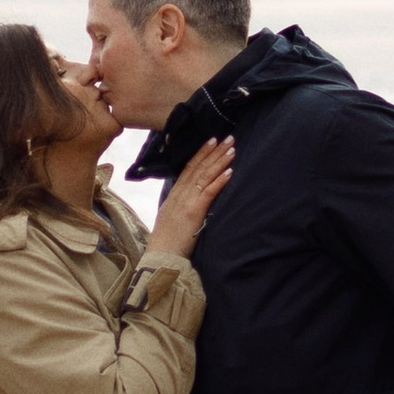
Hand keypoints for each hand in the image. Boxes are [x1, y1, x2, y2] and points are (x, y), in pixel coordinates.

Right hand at [148, 135, 233, 259]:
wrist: (161, 255)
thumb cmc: (168, 240)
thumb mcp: (171, 216)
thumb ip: (181, 204)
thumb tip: (191, 196)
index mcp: (175, 194)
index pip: (189, 168)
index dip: (201, 153)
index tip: (212, 140)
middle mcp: (180, 194)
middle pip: (199, 167)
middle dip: (214, 151)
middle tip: (228, 137)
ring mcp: (186, 201)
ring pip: (205, 176)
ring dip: (220, 161)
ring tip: (232, 150)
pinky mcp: (194, 211)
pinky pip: (209, 192)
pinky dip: (219, 180)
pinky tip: (230, 172)